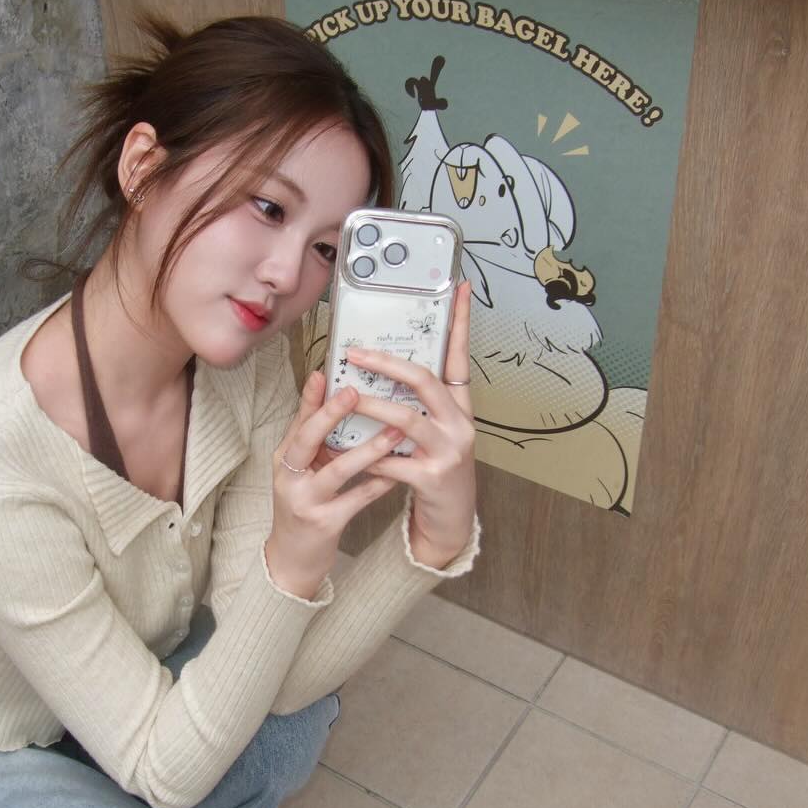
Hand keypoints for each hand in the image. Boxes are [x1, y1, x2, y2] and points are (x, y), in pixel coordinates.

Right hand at [266, 375, 412, 595]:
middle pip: (306, 439)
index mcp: (284, 459)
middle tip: (356, 392)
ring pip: (336, 470)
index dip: (311, 397)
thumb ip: (315, 439)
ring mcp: (305, 501)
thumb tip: (330, 396)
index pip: (297, 421)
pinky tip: (397, 473)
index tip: (328, 372)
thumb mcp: (301, 470)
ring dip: (367, 449)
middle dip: (330, 414)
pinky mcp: (324, 523)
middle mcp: (288, 477)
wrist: (292, 559)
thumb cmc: (303, 505)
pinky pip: (356, 499)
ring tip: (395, 431)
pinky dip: (377, 484)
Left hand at [340, 279, 476, 562]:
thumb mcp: (437, 429)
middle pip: (425, 382)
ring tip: (347, 398)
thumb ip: (420, 401)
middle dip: (388, 364)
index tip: (457, 288)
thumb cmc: (436, 466)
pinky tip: (349, 451)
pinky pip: (392, 462)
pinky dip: (369, 455)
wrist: (452, 518)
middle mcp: (460, 424)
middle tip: (356, 352)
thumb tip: (387, 362)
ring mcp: (448, 451)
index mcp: (460, 407)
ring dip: (372, 407)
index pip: (460, 356)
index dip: (460, 323)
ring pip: (406, 420)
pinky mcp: (432, 479)